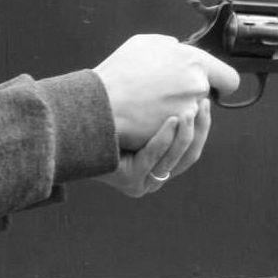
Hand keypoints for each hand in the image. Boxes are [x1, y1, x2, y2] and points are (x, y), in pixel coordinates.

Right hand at [93, 33, 238, 149]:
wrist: (101, 104)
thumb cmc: (119, 73)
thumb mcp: (143, 43)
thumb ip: (170, 45)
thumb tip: (180, 48)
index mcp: (194, 61)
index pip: (229, 78)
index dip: (222, 85)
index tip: (214, 88)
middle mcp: (197, 85)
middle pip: (205, 96)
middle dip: (190, 95)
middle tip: (165, 94)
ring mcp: (188, 110)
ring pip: (192, 113)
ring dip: (177, 110)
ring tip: (151, 105)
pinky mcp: (177, 130)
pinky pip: (179, 128)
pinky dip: (167, 124)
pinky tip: (148, 118)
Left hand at [96, 100, 211, 197]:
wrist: (71, 136)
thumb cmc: (105, 123)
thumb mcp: (140, 119)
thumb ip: (160, 114)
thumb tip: (185, 94)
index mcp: (159, 169)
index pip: (191, 152)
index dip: (202, 128)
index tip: (205, 103)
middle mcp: (153, 180)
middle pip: (188, 156)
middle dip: (199, 129)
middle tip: (202, 104)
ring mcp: (143, 184)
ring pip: (174, 157)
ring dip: (185, 132)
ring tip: (190, 109)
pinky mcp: (131, 181)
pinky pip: (153, 155)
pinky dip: (164, 137)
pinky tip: (172, 119)